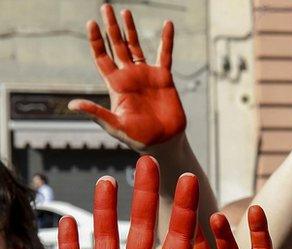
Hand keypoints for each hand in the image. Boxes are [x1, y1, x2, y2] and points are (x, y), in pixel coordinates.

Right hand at [60, 156, 201, 248]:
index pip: (180, 237)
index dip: (184, 208)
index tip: (190, 178)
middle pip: (144, 226)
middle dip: (147, 195)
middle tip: (149, 162)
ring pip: (107, 237)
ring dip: (106, 209)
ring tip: (109, 180)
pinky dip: (70, 241)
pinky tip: (70, 218)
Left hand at [68, 5, 185, 149]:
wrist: (163, 141)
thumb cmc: (138, 137)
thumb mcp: (115, 126)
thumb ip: (96, 113)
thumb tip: (73, 105)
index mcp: (115, 84)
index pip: (102, 57)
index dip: (96, 41)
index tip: (92, 24)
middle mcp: (129, 76)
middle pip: (116, 46)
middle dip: (110, 27)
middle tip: (105, 7)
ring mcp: (146, 75)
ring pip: (136, 46)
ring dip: (130, 29)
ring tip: (125, 12)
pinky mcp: (164, 78)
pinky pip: (165, 54)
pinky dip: (167, 40)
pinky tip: (167, 24)